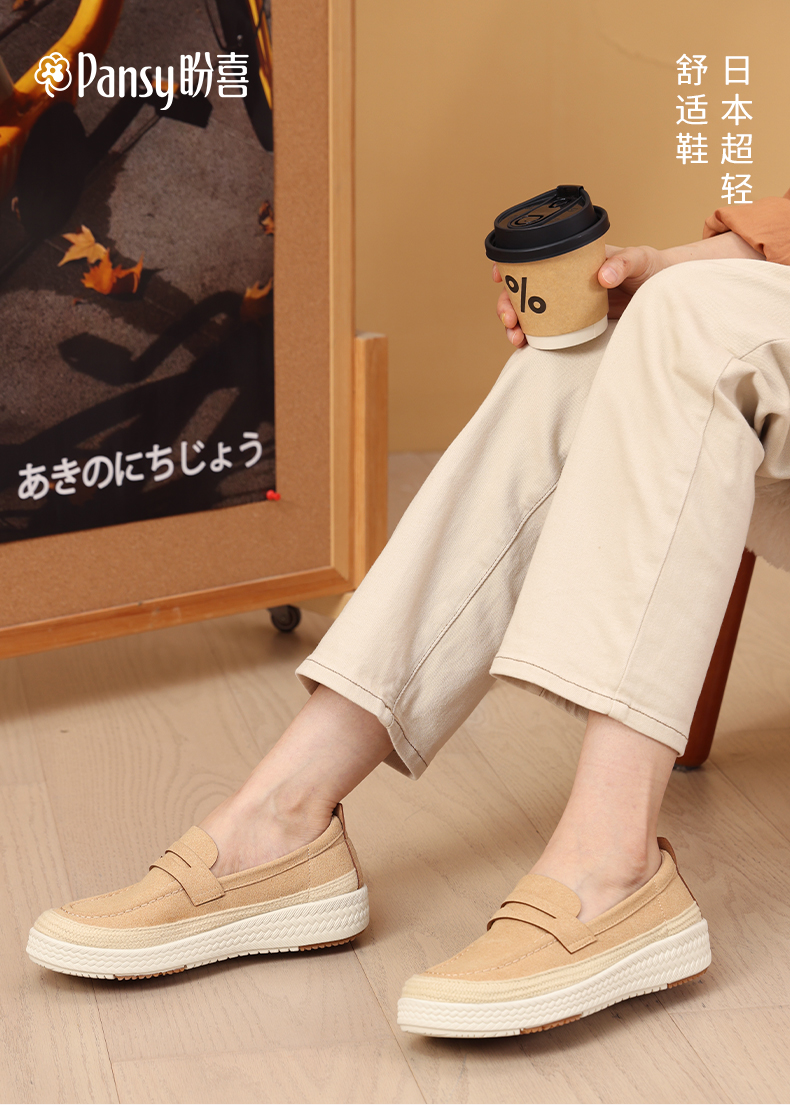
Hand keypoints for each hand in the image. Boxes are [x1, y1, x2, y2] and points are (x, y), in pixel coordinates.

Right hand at [493, 244, 667, 342]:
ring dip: (517, 326)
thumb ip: (623, 262)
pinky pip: (548, 330)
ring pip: (532, 314)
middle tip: (510, 321)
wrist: (667, 291)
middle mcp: (564, 282)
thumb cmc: (652, 268)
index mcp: (572, 260)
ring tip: (516, 339)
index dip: (510, 266)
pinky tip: (527, 348)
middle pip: (525, 291)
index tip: (499, 277)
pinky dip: (533, 339)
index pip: (534, 258)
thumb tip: (601, 276)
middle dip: (508, 306)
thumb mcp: (640, 259)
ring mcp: (568, 304)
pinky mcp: (576, 323)